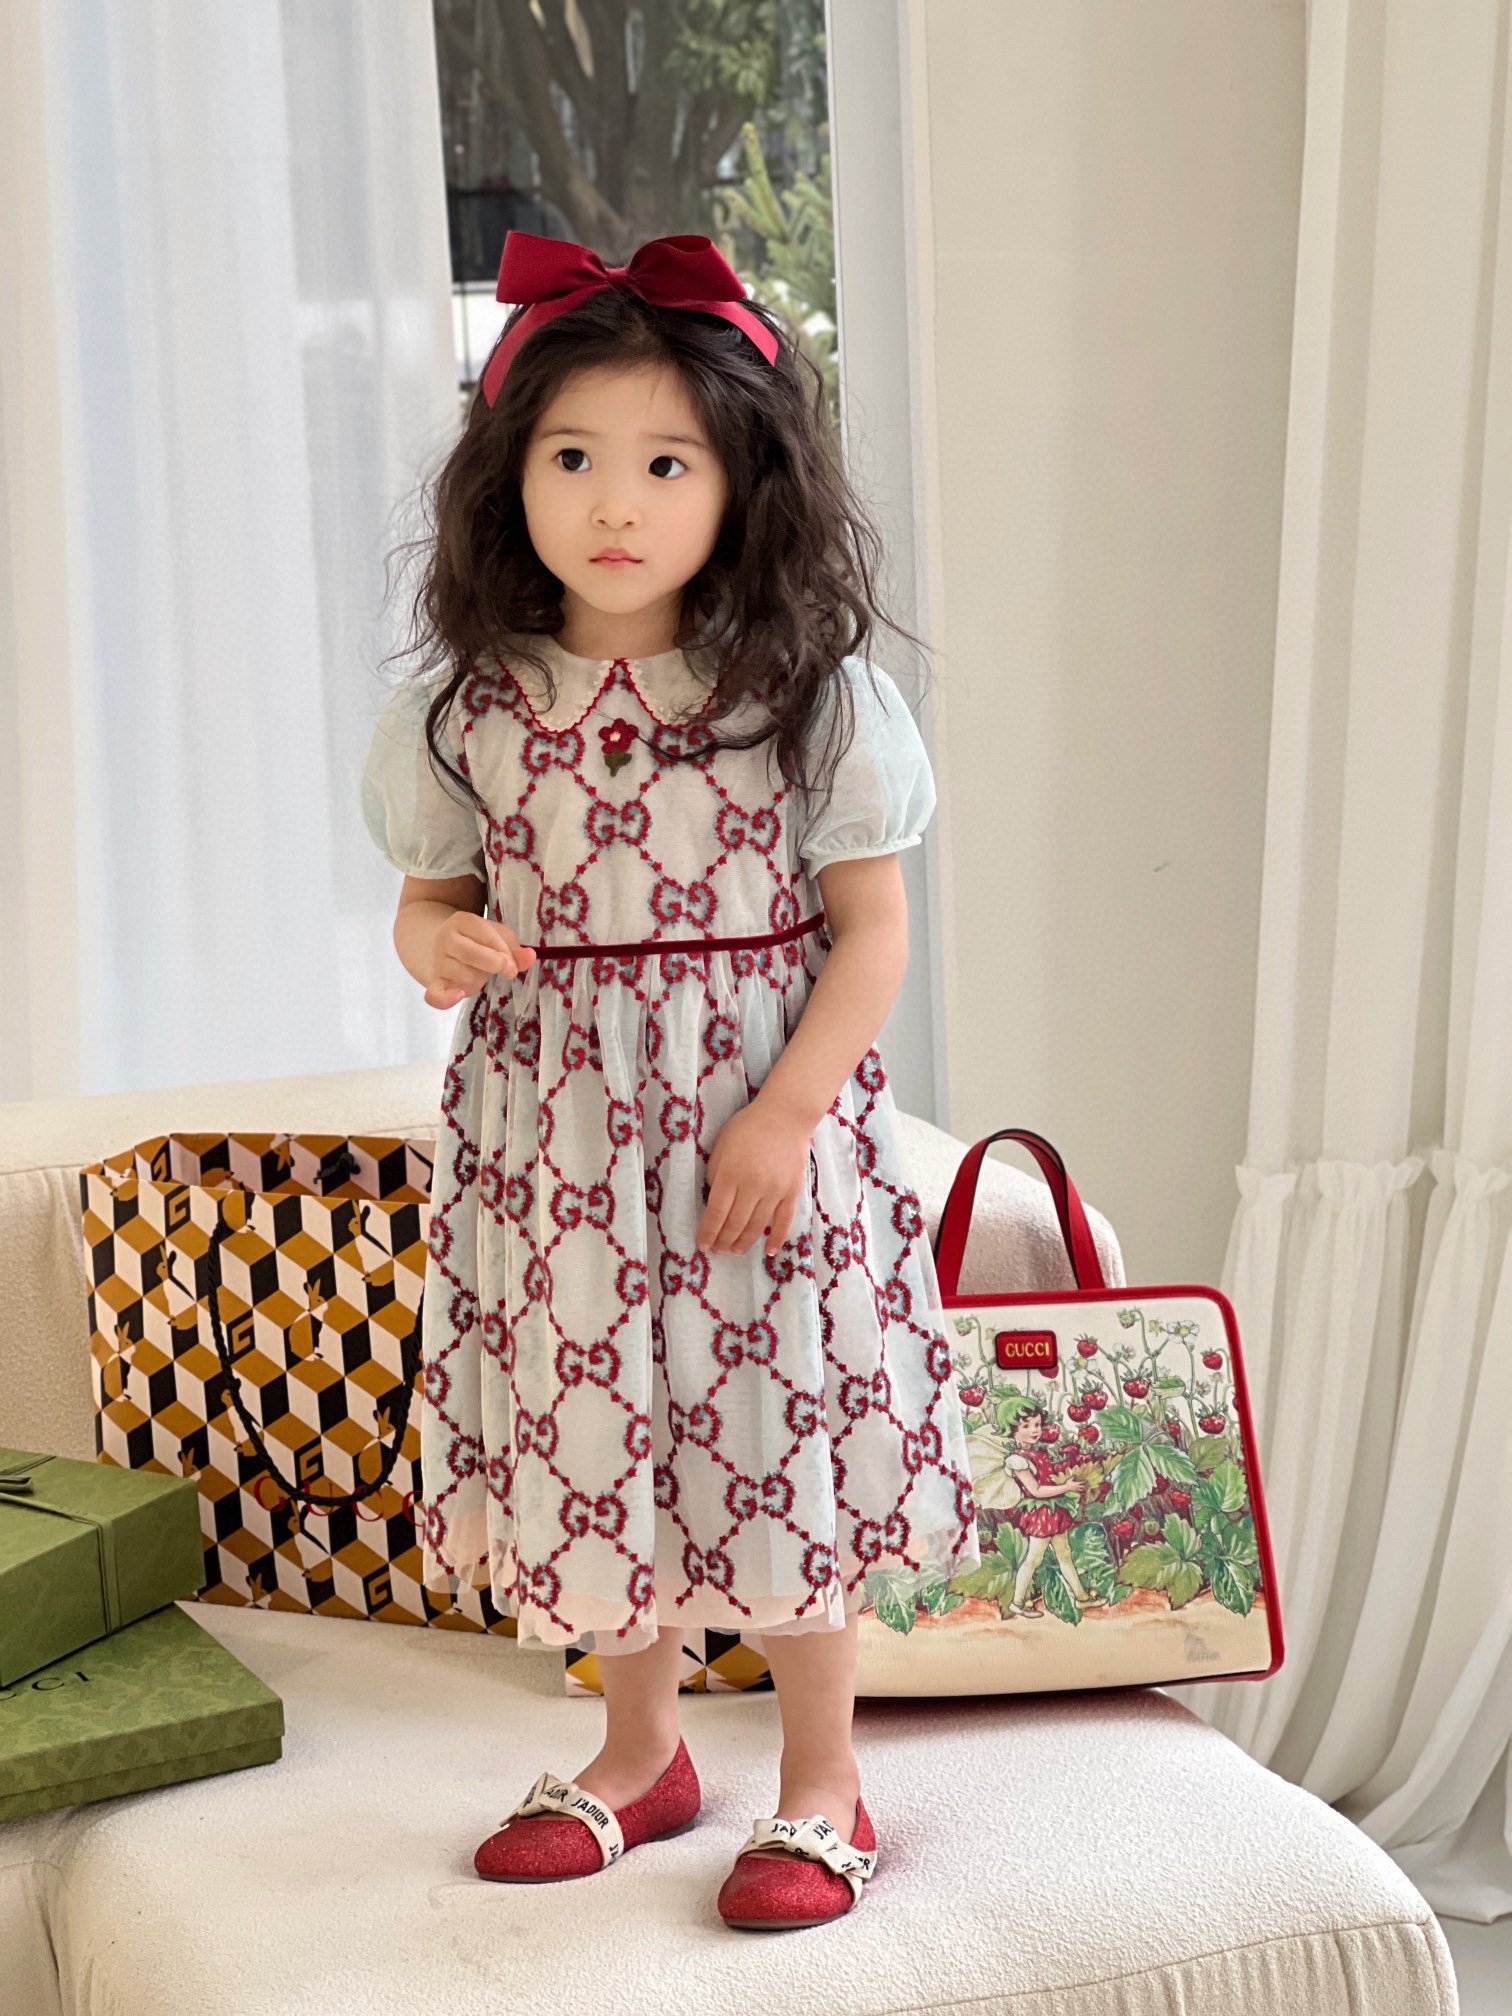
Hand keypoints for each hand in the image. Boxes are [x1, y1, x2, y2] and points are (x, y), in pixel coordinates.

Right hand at [424, 914, 535, 1009]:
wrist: (437, 947)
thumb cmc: (476, 942)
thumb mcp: (496, 937)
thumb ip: (515, 948)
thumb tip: (530, 956)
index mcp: (462, 921)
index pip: (485, 934)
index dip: (503, 950)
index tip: (512, 962)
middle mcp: (446, 939)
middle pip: (471, 954)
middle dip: (494, 964)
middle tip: (508, 971)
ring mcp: (439, 962)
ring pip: (464, 975)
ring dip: (479, 979)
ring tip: (479, 974)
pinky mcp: (435, 983)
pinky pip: (435, 995)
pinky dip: (446, 998)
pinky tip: (459, 995)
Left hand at [695, 1097, 810, 1256]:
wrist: (785, 1116)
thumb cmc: (748, 1127)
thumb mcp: (721, 1146)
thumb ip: (715, 1174)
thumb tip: (713, 1201)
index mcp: (730, 1174)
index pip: (715, 1213)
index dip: (708, 1232)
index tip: (702, 1245)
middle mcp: (752, 1186)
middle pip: (735, 1223)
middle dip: (723, 1241)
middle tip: (717, 1251)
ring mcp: (774, 1191)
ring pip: (757, 1226)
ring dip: (744, 1243)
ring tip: (734, 1251)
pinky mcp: (792, 1192)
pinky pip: (784, 1221)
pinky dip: (777, 1238)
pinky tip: (769, 1251)